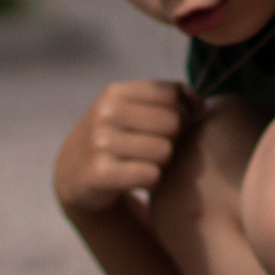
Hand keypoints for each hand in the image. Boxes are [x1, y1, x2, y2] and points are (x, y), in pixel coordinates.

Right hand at [54, 80, 193, 213]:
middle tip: (155, 149)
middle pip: (173, 123)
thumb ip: (170, 98)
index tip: (170, 125)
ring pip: (165, 151)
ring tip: (145, 163)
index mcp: (116, 93)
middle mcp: (106, 113)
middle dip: (172, 139)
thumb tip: (199, 101)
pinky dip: (152, 181)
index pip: (172, 94)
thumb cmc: (117, 137)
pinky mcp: (100, 173)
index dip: (181, 111)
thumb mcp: (133, 110)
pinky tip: (138, 180)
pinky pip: (151, 175)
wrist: (74, 175)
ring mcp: (100, 143)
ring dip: (162, 163)